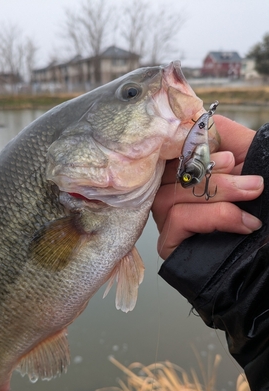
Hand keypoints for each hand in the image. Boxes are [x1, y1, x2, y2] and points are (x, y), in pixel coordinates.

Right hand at [152, 115, 263, 259]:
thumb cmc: (261, 200)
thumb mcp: (245, 155)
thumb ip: (220, 132)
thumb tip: (195, 114)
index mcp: (183, 170)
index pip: (167, 150)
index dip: (189, 145)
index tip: (225, 156)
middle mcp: (169, 191)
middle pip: (169, 172)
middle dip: (214, 173)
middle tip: (251, 182)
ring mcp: (166, 218)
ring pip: (172, 194)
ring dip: (219, 193)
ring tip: (252, 196)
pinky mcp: (168, 242)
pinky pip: (178, 218)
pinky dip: (215, 217)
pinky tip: (243, 224)